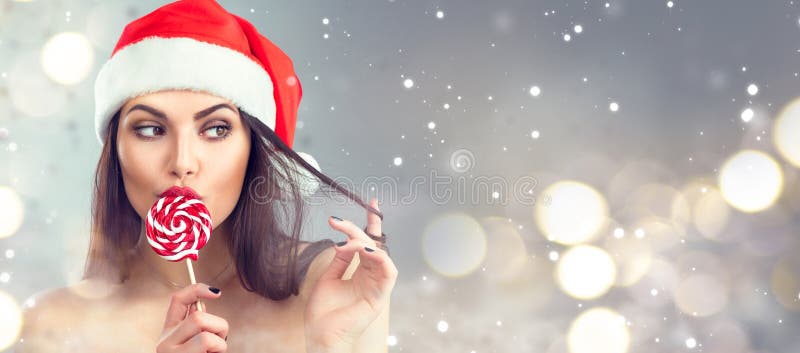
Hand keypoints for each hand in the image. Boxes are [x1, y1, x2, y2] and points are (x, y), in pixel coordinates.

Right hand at [156, 283, 228, 352]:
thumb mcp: (196, 344)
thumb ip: (196, 326)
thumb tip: (200, 304)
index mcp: (169, 333)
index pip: (178, 300)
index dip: (197, 289)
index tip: (217, 292)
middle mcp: (165, 341)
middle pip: (198, 317)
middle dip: (219, 327)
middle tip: (220, 343)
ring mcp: (170, 352)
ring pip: (205, 332)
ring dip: (220, 343)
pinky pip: (208, 342)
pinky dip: (218, 351)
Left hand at [304, 198, 397, 349]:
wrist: (321, 336)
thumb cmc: (323, 314)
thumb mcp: (328, 279)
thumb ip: (339, 260)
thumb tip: (343, 241)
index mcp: (360, 275)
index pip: (368, 244)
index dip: (371, 224)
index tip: (371, 203)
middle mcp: (371, 278)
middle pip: (373, 246)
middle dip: (359, 229)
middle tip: (339, 222)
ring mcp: (377, 287)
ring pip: (381, 256)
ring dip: (366, 243)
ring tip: (348, 239)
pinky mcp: (380, 297)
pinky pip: (389, 273)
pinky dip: (380, 259)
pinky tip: (365, 250)